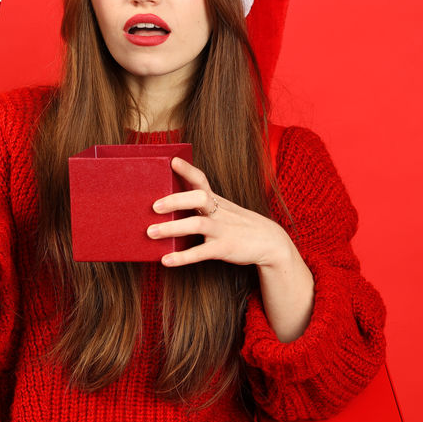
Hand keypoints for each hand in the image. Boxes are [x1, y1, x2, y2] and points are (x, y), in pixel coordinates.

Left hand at [147, 157, 292, 268]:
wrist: (270, 241)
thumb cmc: (239, 225)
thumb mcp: (225, 210)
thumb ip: (203, 207)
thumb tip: (169, 207)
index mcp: (217, 201)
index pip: (201, 180)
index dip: (187, 170)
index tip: (172, 160)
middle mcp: (219, 212)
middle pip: (199, 198)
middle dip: (175, 200)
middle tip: (154, 206)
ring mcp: (223, 230)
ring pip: (197, 224)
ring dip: (172, 228)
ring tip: (151, 232)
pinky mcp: (225, 248)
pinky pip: (202, 252)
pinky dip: (182, 257)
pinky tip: (166, 260)